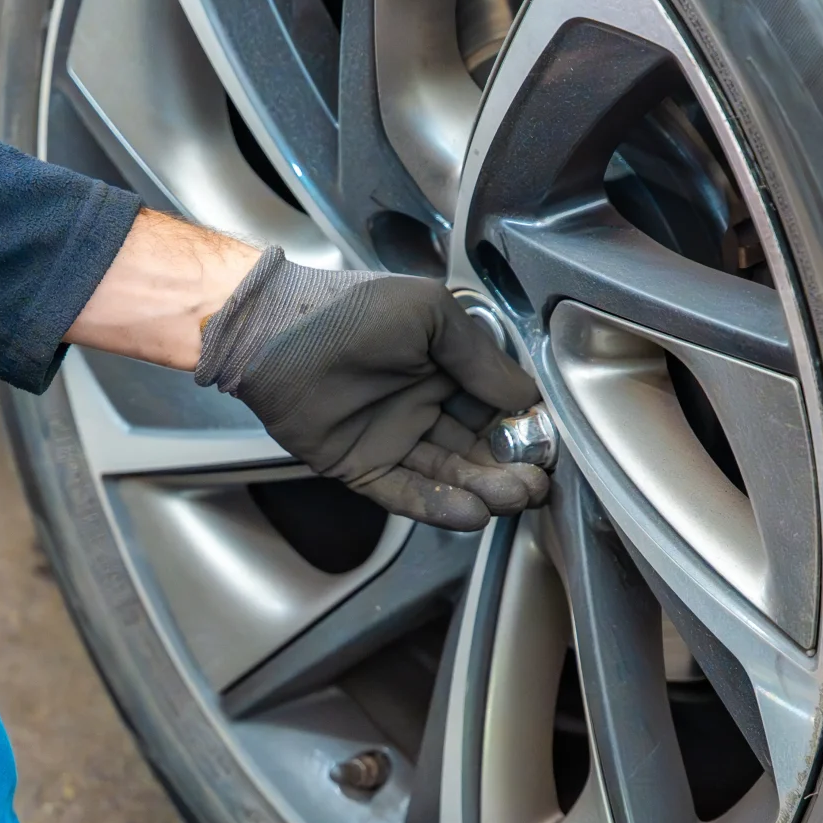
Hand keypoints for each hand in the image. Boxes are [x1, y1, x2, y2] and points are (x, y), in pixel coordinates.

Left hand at [196, 249, 548, 529]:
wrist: (276, 333)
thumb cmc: (351, 310)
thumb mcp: (431, 315)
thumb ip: (480, 357)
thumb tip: (524, 396)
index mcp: (442, 368)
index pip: (493, 408)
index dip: (520, 430)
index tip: (546, 447)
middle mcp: (422, 405)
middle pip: (476, 449)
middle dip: (508, 469)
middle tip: (535, 485)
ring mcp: (392, 439)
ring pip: (448, 475)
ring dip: (482, 490)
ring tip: (513, 499)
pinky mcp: (362, 468)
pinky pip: (407, 495)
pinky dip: (440, 506)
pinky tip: (472, 512)